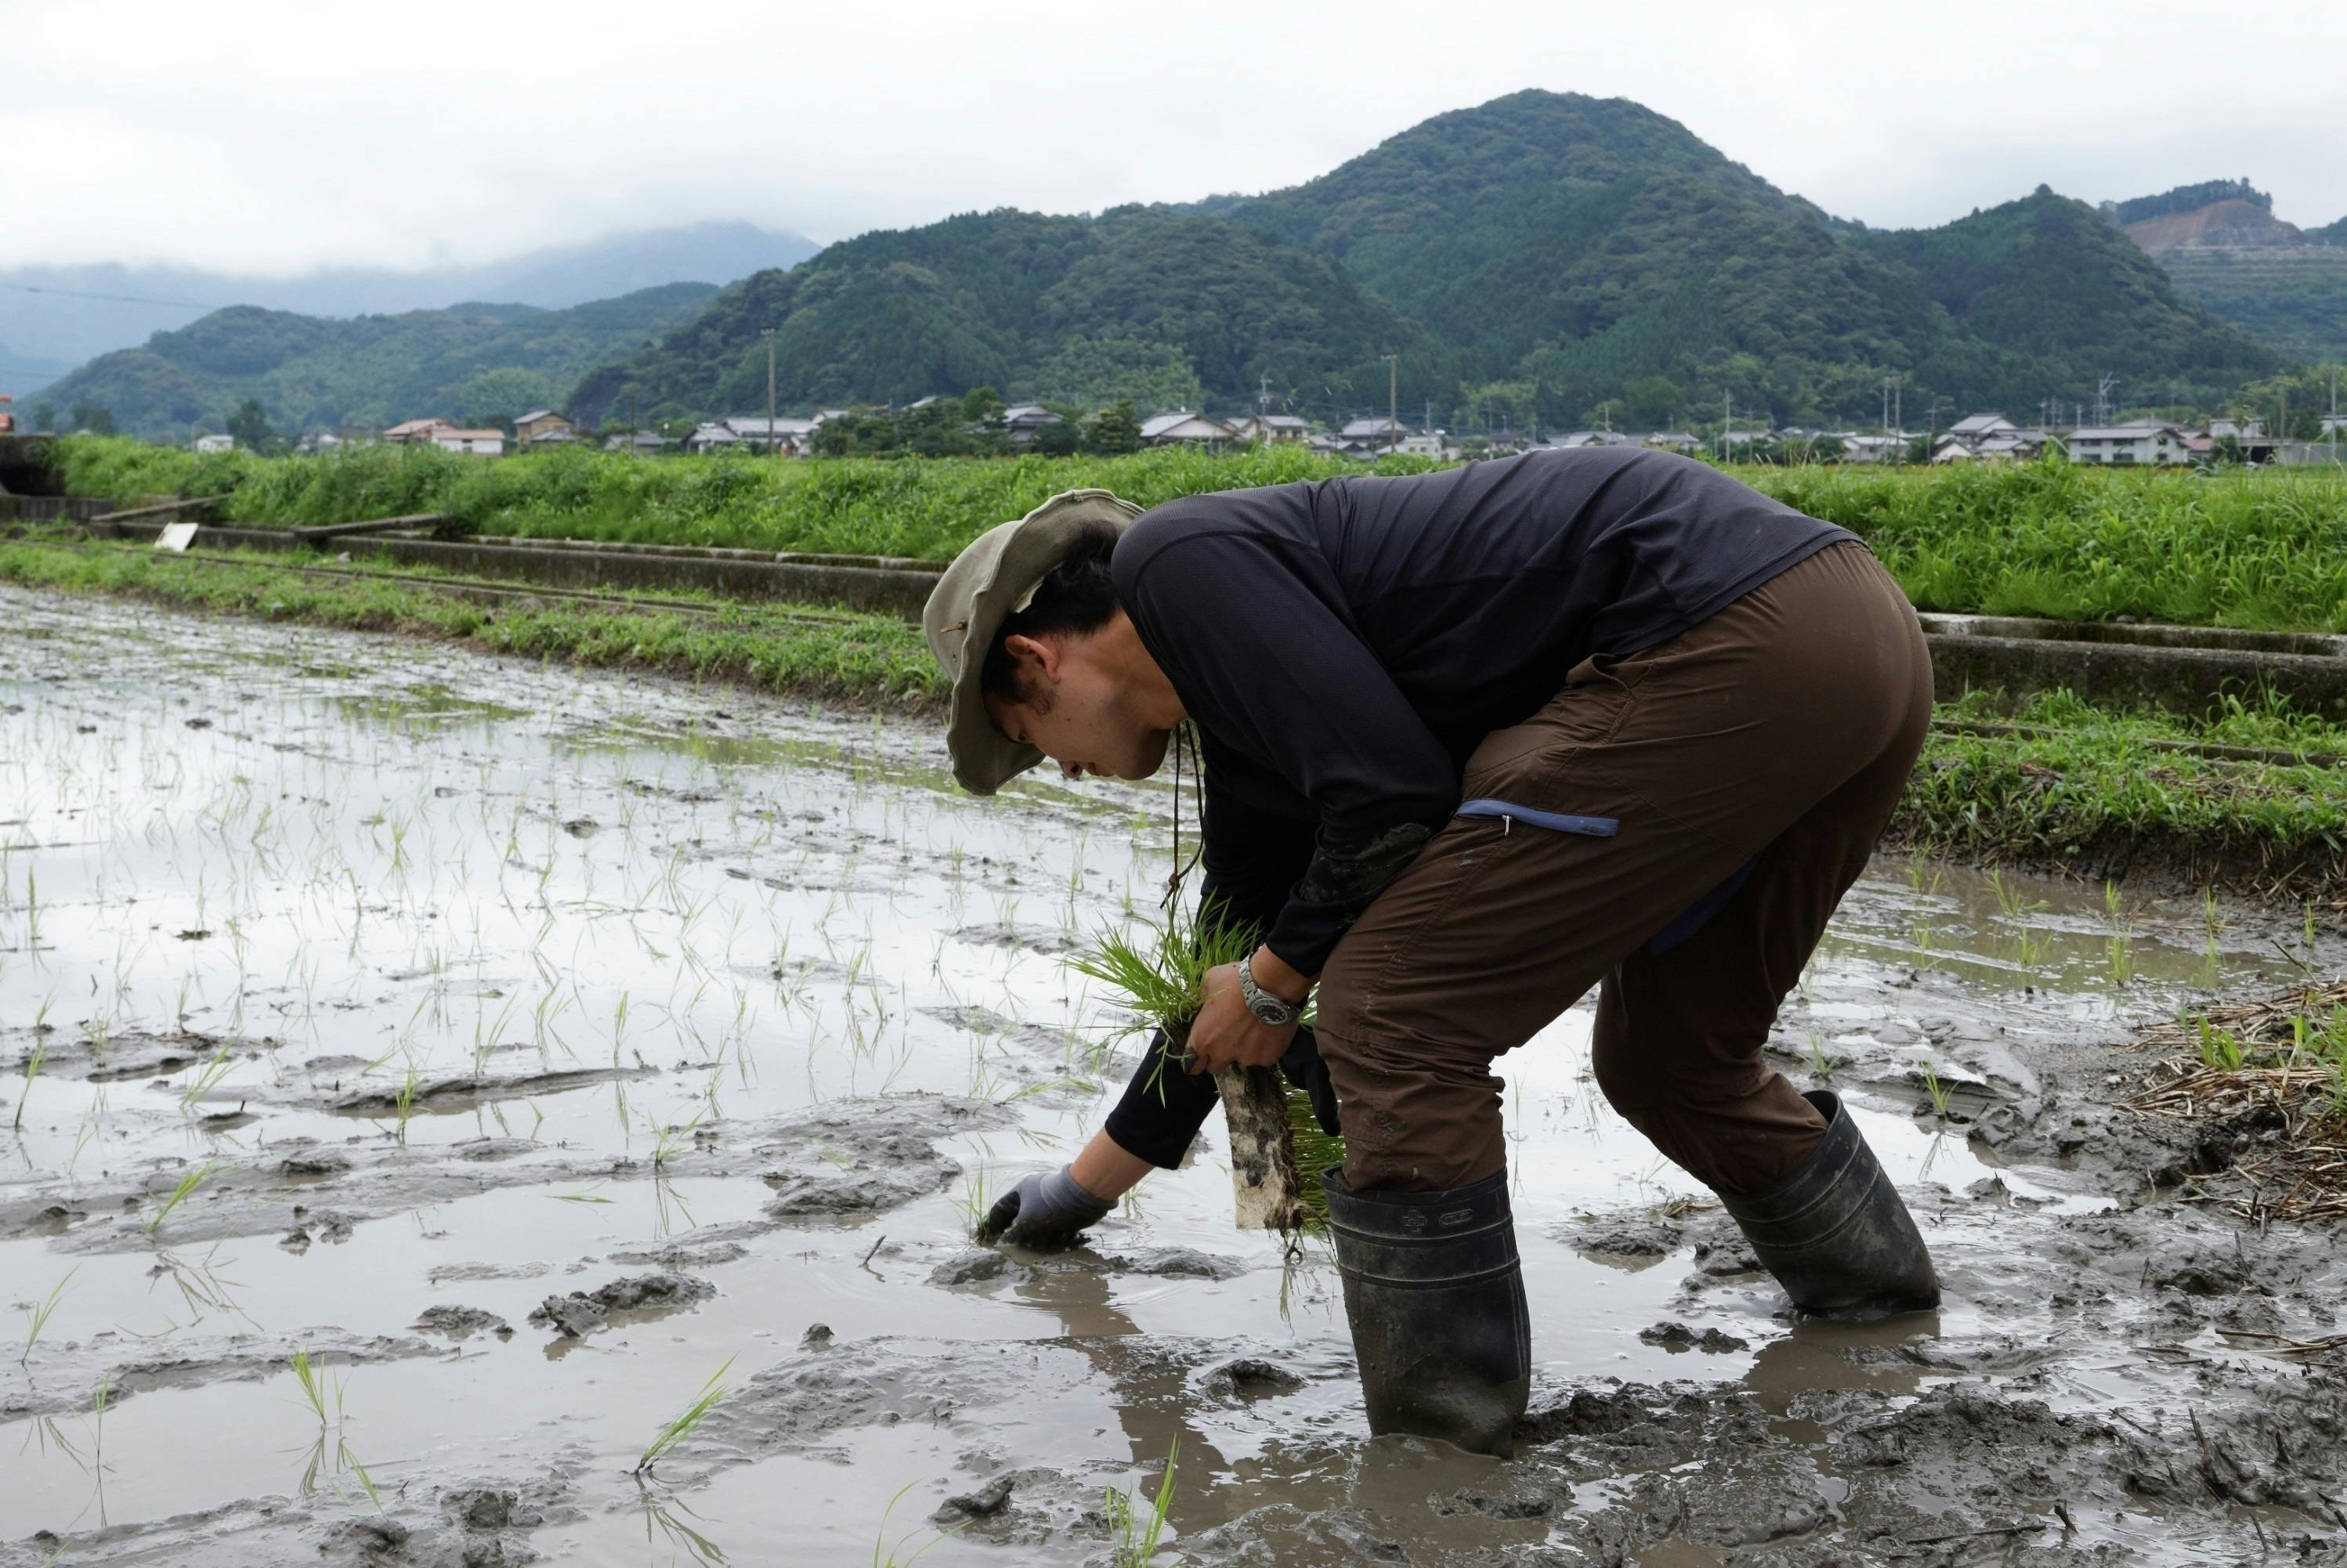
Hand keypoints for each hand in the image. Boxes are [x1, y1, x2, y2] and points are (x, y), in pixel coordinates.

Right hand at [977, 1166, 1111, 1247]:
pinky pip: (1053, 1231)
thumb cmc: (1048, 1206)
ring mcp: (1050, 1206)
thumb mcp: (1025, 1222)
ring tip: (1031, 1252)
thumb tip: (1006, 1243)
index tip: (982, 1238)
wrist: (1083, 1198)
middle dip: (1015, 1236)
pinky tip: (1051, 1248)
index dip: (990, 1224)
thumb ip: (1013, 1234)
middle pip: (1019, 1220)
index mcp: (1021, 1192)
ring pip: (1036, 1228)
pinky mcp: (1065, 1215)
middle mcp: (1035, 1197)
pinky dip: (1051, 1240)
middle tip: (1008, 1250)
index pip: (1000, 1209)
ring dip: (1034, 1241)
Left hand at [1185, 959, 1300, 1075]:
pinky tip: (1269, 1031)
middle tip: (1229, 1038)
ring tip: (1254, 1029)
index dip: (1196, 1059)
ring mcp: (1245, 1059)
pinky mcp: (1266, 1059)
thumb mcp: (1209, 981)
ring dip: (1244, 1050)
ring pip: (1241, 1061)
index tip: (1203, 1053)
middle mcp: (1221, 1053)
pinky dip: (1264, 1048)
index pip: (1192, 1063)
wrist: (1271, 986)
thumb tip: (1194, 1000)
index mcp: (1202, 1039)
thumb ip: (1200, 997)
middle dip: (1219, 1057)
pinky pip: (1263, 1057)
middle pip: (1215, 1067)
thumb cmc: (1235, 981)